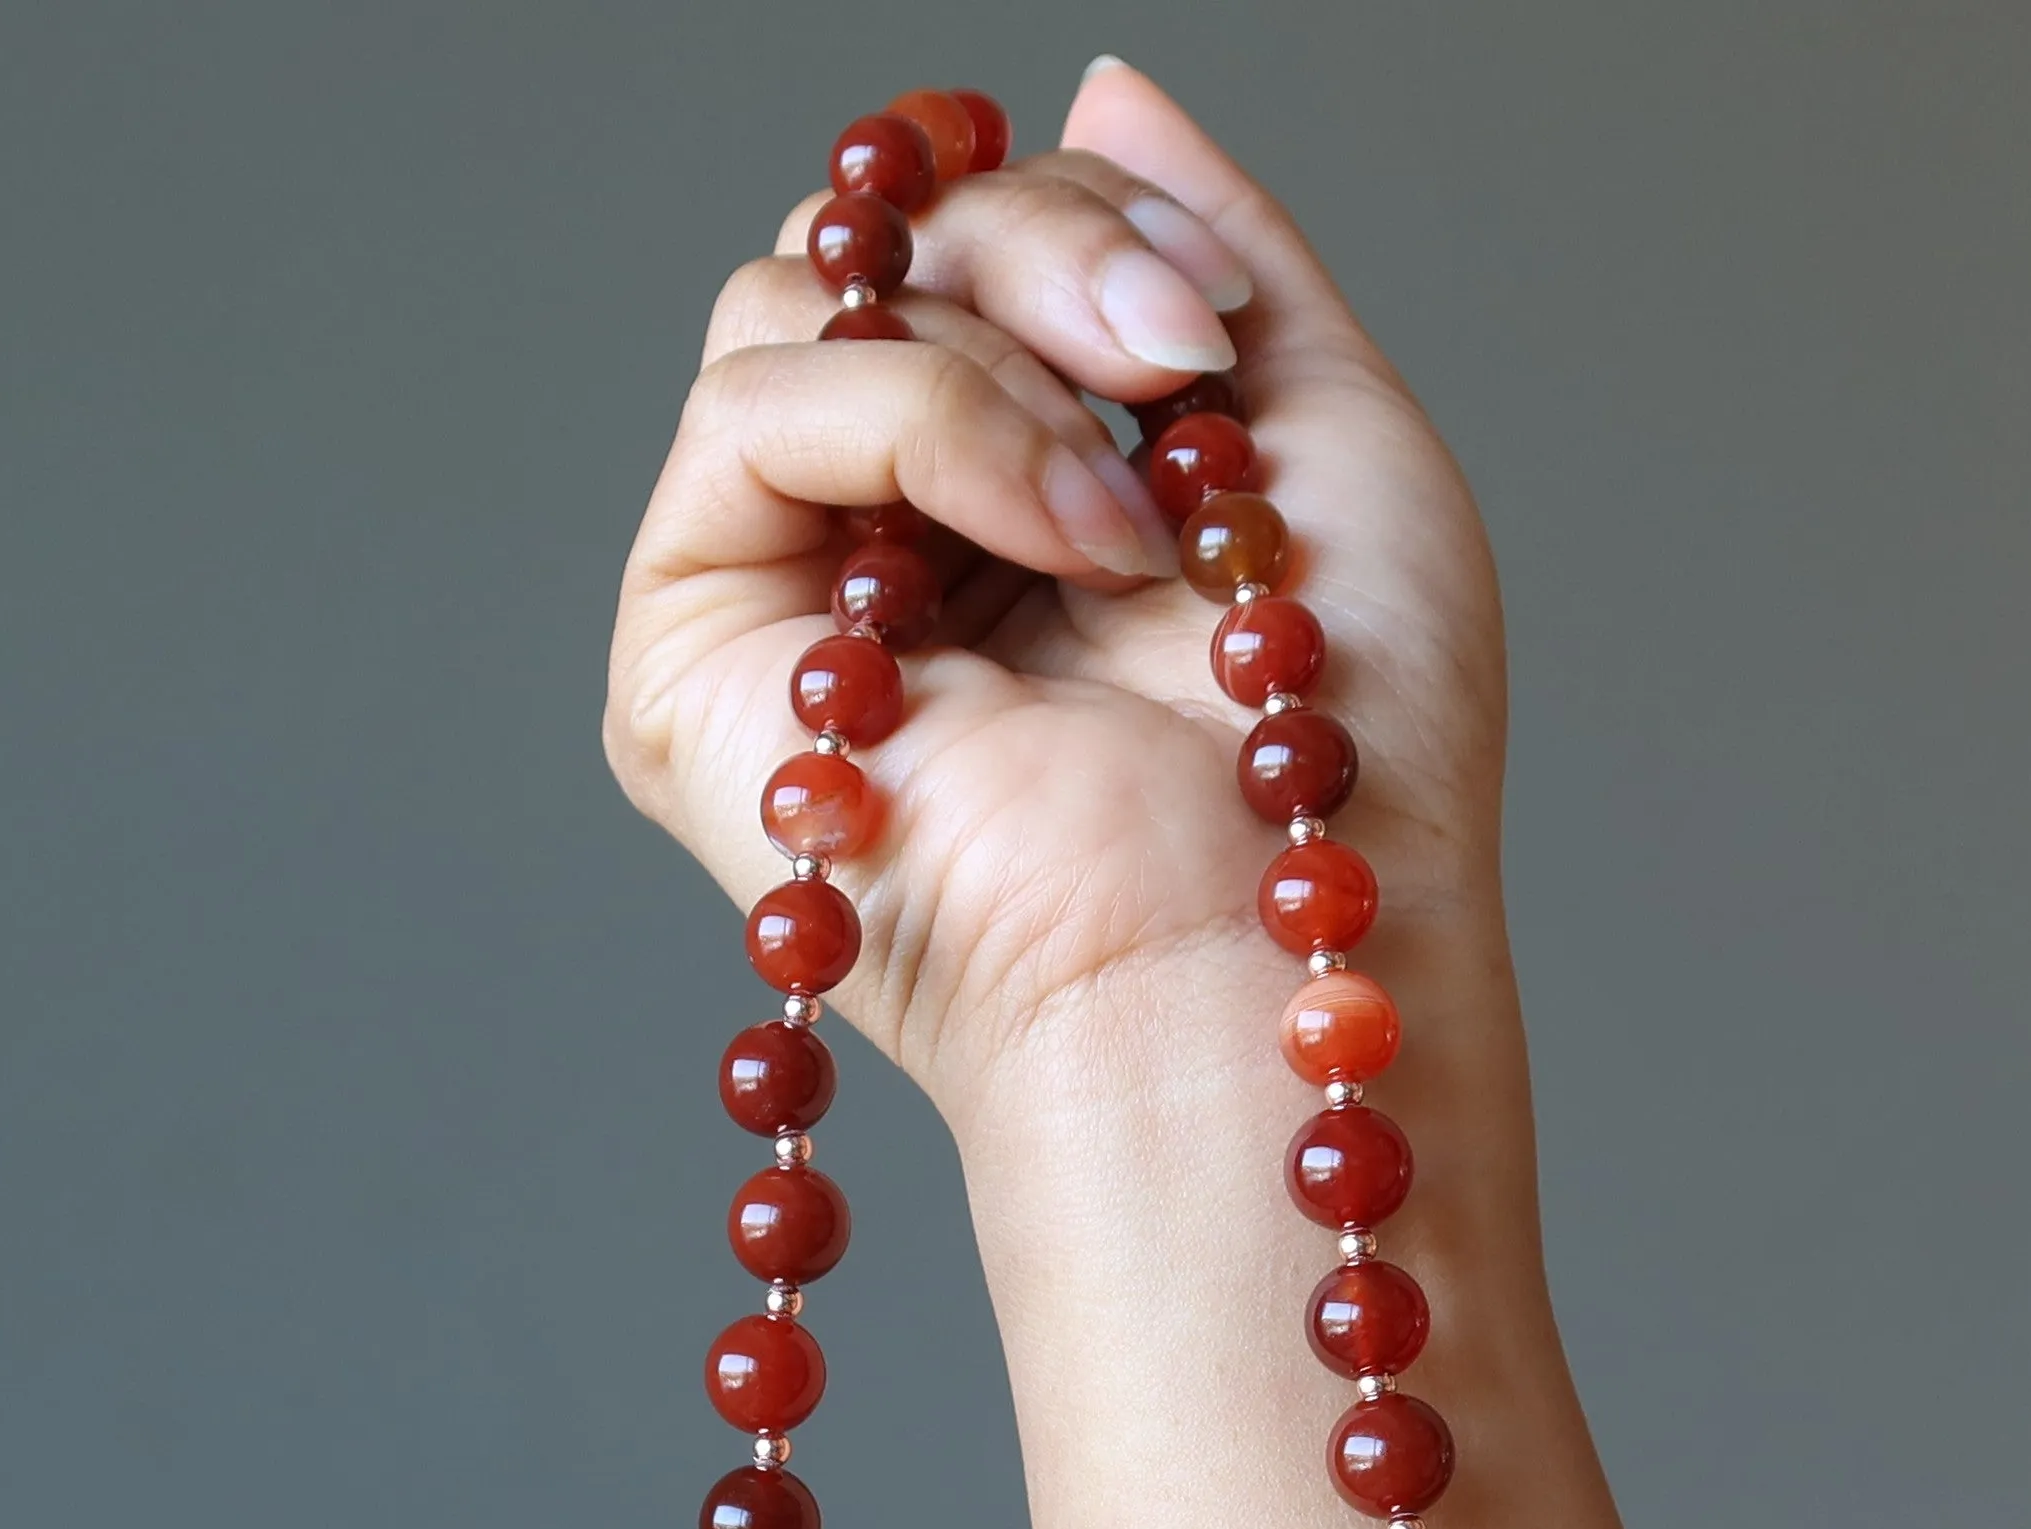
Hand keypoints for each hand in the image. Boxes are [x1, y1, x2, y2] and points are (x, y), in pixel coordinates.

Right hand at [603, 61, 1510, 1151]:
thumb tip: (1090, 81)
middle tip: (1175, 360)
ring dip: (993, 360)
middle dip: (1038, 249)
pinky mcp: (688, 665)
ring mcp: (778, 604)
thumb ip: (1207, 247)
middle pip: (871, 242)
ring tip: (1126, 517)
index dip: (1075, 219)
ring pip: (799, 297)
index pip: (965, 245)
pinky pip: (753, 407)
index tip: (1210, 314)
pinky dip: (918, 423)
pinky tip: (1057, 542)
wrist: (1281, 940)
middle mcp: (881, 541)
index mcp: (1012, 497)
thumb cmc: (1342, 754)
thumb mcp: (1326, 429)